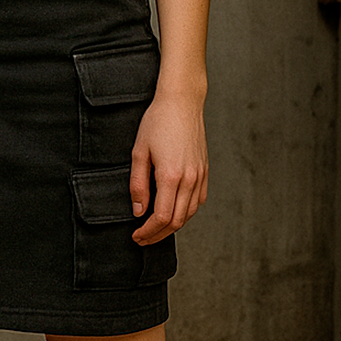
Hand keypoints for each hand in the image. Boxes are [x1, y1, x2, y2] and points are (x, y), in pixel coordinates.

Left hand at [129, 92, 208, 244]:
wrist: (182, 102)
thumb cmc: (158, 122)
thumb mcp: (139, 152)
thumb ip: (138, 184)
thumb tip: (138, 211)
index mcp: (171, 175)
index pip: (161, 217)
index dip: (148, 231)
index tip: (136, 235)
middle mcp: (189, 179)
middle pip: (176, 221)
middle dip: (158, 234)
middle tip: (143, 238)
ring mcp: (200, 175)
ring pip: (189, 213)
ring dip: (172, 226)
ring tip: (155, 228)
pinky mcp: (204, 171)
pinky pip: (198, 201)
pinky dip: (185, 212)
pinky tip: (173, 212)